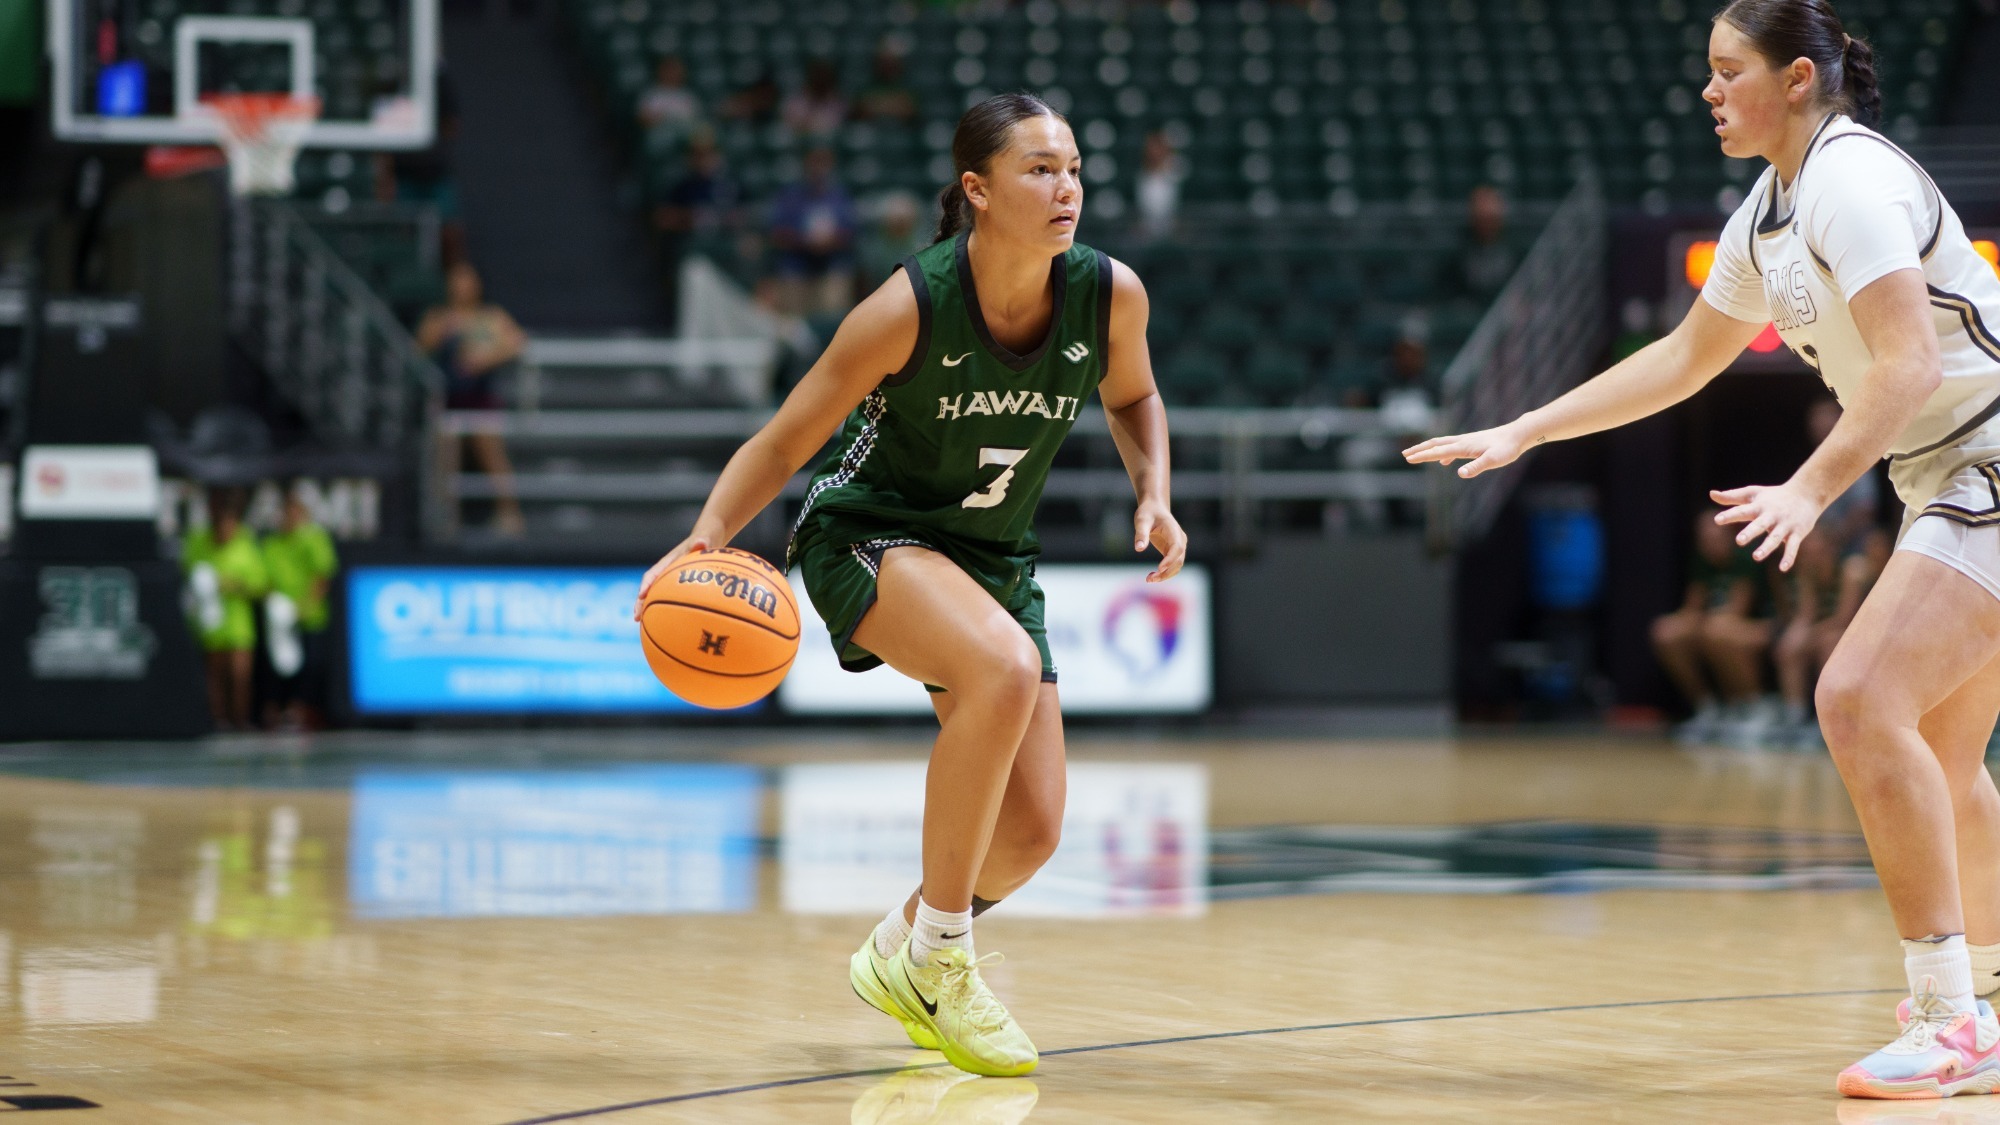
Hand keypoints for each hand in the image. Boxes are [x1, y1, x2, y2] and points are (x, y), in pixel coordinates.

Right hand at [633, 533, 712, 618]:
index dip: (646, 584)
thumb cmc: (705, 539)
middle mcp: (666, 572)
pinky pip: (670, 599)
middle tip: (636, 618)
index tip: (642, 595)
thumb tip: (701, 543)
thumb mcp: (704, 538)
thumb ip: (701, 541)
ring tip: (644, 625)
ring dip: (649, 608)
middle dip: (641, 602)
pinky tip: (671, 626)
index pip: (653, 574)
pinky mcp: (678, 586)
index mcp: (669, 561)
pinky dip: (667, 611)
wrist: (706, 539)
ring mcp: (670, 579)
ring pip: (657, 595)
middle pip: (649, 588)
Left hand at [1134, 498, 1186, 582]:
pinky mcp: (1173, 551)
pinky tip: (1152, 576)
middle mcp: (1180, 540)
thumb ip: (1141, 534)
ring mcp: (1178, 546)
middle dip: (1166, 572)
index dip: (1170, 559)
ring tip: (1149, 579)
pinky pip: (1172, 565)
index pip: (1177, 548)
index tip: (1159, 569)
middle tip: (1149, 579)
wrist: (1154, 508)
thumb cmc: (1148, 513)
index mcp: (1174, 531)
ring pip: (1177, 565)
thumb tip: (1139, 549)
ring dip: (1166, 575)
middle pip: (1179, 560)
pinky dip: (1164, 572)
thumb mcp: (1142, 520)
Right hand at [1402, 421, 1534, 477]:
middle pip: (1435, 444)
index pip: (1438, 452)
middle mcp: (1462, 442)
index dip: (1422, 456)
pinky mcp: (1472, 443)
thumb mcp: (1493, 461)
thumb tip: (1459, 474)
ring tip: (1417, 455)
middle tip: (1405, 454)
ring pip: (1442, 444)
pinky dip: (1442, 453)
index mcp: (1463, 447)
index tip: (1408, 459)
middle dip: (1419, 450)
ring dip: (1428, 449)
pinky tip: (1444, 461)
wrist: (1517, 435)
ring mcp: (1466, 441)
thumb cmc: (1506, 449)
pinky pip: (1452, 447)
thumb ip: (1476, 467)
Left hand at [1711, 483, 1821, 570]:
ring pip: (1776, 537)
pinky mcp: (1797, 533)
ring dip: (1767, 547)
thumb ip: (1732, 496)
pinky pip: (1793, 547)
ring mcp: (1785, 525)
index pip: (1743, 510)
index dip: (1730, 515)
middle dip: (1750, 532)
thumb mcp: (1753, 493)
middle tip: (1739, 541)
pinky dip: (1789, 557)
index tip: (1717, 520)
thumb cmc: (1774, 496)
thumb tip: (1711, 494)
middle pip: (1760, 524)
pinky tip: (1783, 568)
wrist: (1807, 493)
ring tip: (1756, 556)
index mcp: (1759, 506)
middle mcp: (1772, 515)